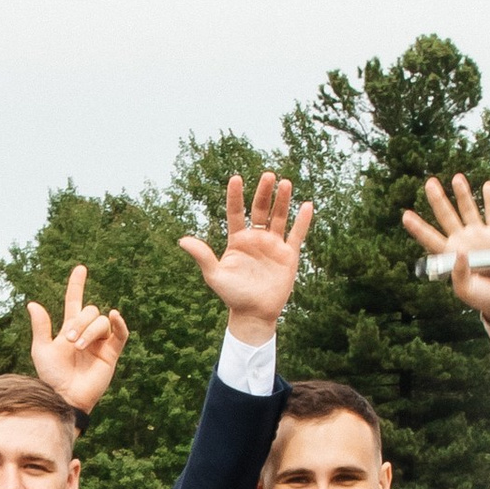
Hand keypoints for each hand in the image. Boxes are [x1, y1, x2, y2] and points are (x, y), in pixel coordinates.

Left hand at [26, 265, 129, 415]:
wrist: (65, 396)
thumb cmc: (51, 376)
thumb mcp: (41, 350)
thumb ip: (41, 327)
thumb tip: (33, 303)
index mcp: (70, 329)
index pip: (75, 301)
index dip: (77, 285)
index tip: (80, 269)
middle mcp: (87, 333)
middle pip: (90, 311)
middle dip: (79, 322)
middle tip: (69, 341)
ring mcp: (100, 343)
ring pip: (101, 321)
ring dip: (90, 331)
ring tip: (79, 347)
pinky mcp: (112, 353)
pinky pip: (121, 334)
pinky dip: (119, 323)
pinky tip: (115, 316)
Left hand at [178, 174, 313, 343]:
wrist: (253, 314)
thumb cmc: (232, 295)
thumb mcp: (214, 275)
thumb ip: (202, 256)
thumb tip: (182, 240)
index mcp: (238, 240)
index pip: (236, 212)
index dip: (236, 196)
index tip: (236, 178)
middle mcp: (256, 238)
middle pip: (260, 209)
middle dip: (264, 192)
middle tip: (267, 175)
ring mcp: (273, 245)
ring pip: (279, 217)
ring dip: (283, 201)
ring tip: (285, 183)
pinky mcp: (288, 256)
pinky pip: (297, 235)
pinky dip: (302, 221)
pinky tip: (307, 205)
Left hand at [400, 173, 489, 328]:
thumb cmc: (483, 297)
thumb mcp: (467, 291)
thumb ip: (460, 275)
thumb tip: (459, 252)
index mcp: (450, 255)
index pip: (430, 238)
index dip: (418, 227)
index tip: (405, 215)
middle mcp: (462, 241)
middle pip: (446, 216)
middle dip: (438, 200)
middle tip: (429, 183)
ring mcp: (479, 236)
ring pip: (468, 210)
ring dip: (463, 194)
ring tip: (457, 178)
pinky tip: (487, 185)